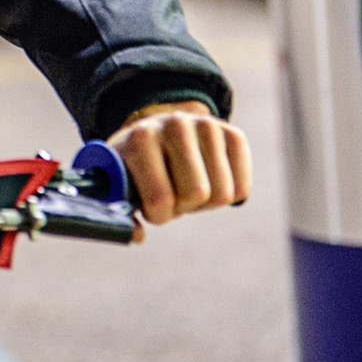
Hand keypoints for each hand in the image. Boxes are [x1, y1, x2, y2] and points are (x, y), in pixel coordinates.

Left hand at [107, 101, 251, 239]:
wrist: (156, 132)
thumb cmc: (136, 167)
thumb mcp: (119, 184)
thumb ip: (121, 215)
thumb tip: (138, 236)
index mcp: (141, 138)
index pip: (160, 198)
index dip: (158, 215)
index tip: (151, 206)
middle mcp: (175, 125)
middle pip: (197, 194)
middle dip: (183, 206)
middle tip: (172, 194)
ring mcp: (207, 125)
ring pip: (222, 194)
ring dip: (204, 203)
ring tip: (186, 185)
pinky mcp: (233, 133)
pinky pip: (242, 188)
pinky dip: (226, 195)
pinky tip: (207, 178)